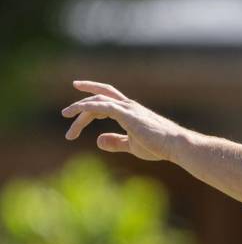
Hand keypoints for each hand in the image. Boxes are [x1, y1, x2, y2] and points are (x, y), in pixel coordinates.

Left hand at [61, 80, 185, 161]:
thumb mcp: (132, 145)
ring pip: (97, 101)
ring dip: (80, 109)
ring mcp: (127, 108)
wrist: (174, 145)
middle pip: (100, 97)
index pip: (108, 100)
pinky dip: (87, 107)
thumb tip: (98, 140)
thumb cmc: (159, 146)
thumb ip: (116, 142)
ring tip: (67, 119)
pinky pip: (101, 106)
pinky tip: (76, 113)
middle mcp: (128, 106)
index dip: (91, 100)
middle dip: (82, 102)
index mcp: (131, 112)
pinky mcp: (126, 114)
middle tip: (66, 113)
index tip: (77, 106)